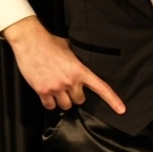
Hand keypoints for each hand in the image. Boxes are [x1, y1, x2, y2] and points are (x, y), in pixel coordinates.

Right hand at [2, 16, 125, 113]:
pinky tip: (48, 95)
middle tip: (68, 87)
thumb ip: (77, 61)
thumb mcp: (70, 49)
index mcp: (80, 70)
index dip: (113, 100)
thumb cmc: (51, 42)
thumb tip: (80, 64)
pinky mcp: (42, 91)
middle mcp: (70, 81)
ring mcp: (56, 87)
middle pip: (79, 100)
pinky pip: (50, 106)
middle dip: (75, 95)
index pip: (101, 88)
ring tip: (58, 91)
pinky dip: (49, 103)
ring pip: (65, 105)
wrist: (31, 42)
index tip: (121, 110)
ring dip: (63, 100)